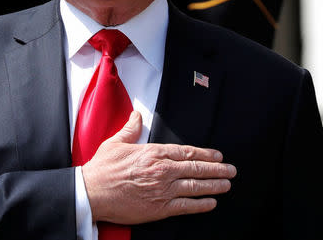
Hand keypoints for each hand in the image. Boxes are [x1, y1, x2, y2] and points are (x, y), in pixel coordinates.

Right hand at [82, 111, 236, 224]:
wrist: (92, 192)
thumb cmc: (103, 168)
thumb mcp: (116, 142)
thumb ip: (131, 128)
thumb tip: (137, 115)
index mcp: (153, 153)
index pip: (187, 152)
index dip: (206, 154)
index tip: (218, 155)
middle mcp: (162, 170)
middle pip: (196, 168)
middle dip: (217, 169)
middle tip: (231, 170)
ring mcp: (162, 190)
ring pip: (195, 186)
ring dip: (214, 185)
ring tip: (227, 184)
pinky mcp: (159, 208)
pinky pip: (186, 206)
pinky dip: (201, 204)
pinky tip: (211, 203)